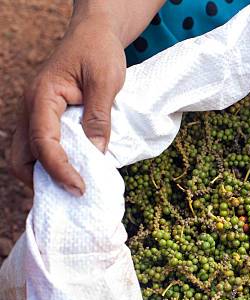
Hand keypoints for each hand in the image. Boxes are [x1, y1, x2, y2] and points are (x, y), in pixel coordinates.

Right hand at [10, 19, 125, 195]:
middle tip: (73, 193)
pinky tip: (73, 171)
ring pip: (27, 154)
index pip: (43, 142)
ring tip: (72, 188)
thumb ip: (99, 118)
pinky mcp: (46, 117)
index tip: (79, 188)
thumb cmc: (99, 53)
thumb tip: (96, 154)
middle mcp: (31, 107)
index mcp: (42, 97)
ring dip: (45, 174)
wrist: (94, 34)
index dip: (59, 169)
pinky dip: (51, 163)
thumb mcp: (106, 82)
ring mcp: (35, 113)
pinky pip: (40, 146)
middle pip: (22, 155)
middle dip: (41, 180)